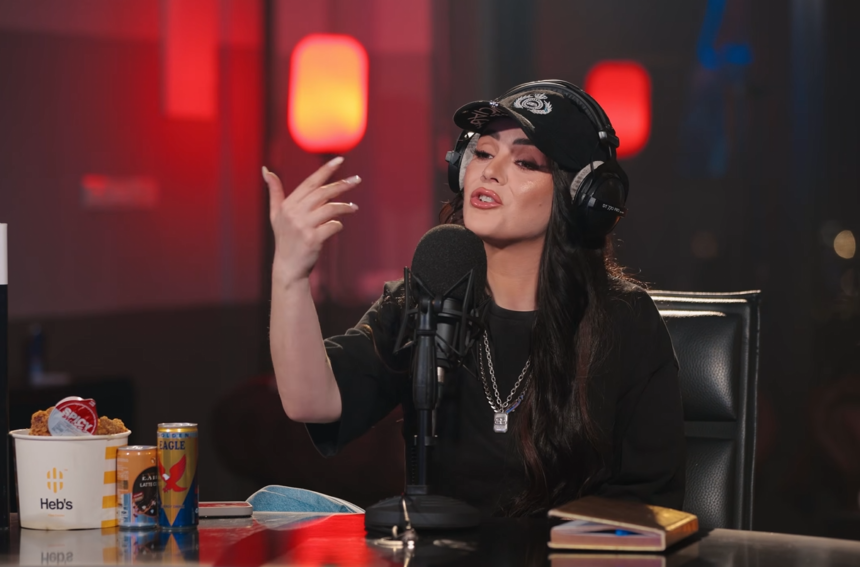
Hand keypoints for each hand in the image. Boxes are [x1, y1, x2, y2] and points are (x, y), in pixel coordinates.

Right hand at [264, 157, 360, 285]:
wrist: (288, 267)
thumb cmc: (284, 239)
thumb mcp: (275, 215)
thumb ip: (274, 192)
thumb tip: (266, 170)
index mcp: (287, 205)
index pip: (310, 183)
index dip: (325, 170)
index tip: (340, 160)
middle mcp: (294, 214)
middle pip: (322, 193)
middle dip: (342, 185)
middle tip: (357, 180)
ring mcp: (303, 227)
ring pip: (330, 209)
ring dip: (345, 207)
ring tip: (354, 208)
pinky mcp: (312, 240)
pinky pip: (333, 226)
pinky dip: (338, 225)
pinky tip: (338, 226)